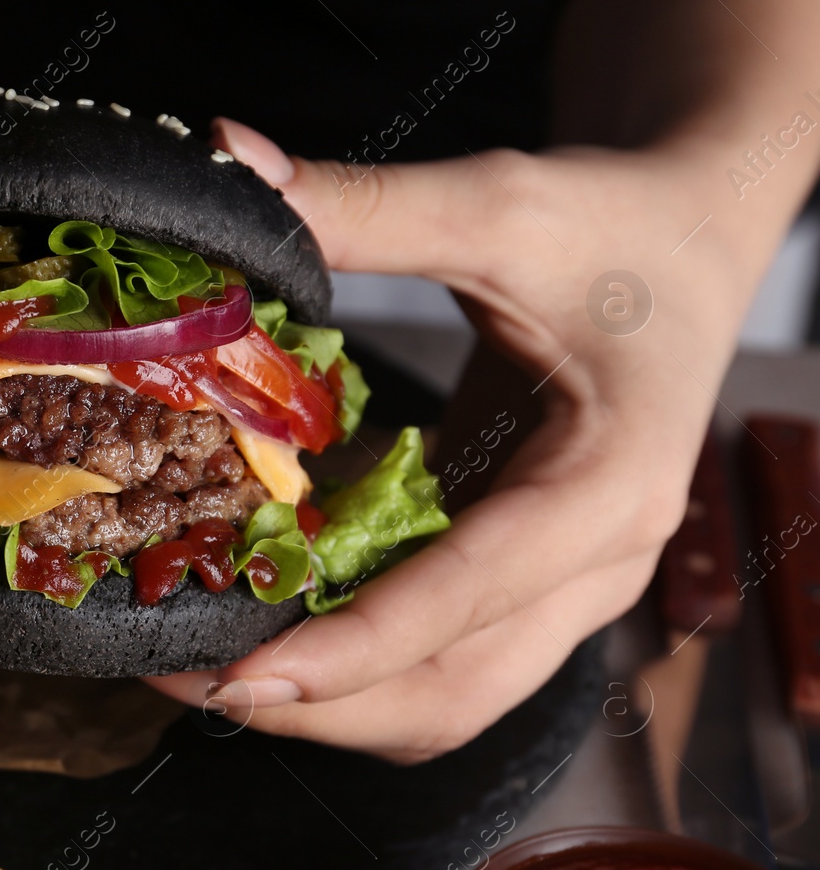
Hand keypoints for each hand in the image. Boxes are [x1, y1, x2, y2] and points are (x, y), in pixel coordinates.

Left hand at [145, 119, 778, 761]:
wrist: (689, 243)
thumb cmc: (620, 226)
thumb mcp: (502, 207)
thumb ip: (367, 206)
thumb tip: (227, 163)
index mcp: (609, 489)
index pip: (468, 599)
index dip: (348, 651)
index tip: (236, 676)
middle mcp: (599, 566)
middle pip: (450, 694)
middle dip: (314, 706)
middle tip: (179, 674)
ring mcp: (567, 587)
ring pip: (443, 697)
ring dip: (325, 700)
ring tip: (203, 657)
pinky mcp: (528, 580)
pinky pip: (436, 654)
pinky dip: (349, 655)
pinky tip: (267, 608)